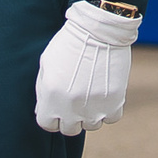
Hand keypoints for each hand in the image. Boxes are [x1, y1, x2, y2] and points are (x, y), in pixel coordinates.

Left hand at [34, 1, 139, 134]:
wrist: (99, 28)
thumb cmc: (69, 43)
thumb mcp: (47, 64)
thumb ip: (43, 91)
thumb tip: (43, 110)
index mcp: (51, 99)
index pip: (47, 124)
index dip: (52, 114)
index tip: (59, 105)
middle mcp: (71, 108)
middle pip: (69, 129)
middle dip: (71, 116)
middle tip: (76, 99)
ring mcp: (94, 107)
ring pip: (91, 125)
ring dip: (91, 113)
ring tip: (92, 92)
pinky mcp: (114, 102)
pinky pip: (111, 118)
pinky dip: (109, 109)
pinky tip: (106, 93)